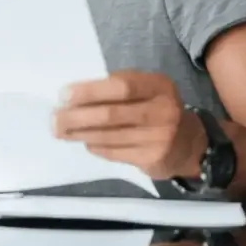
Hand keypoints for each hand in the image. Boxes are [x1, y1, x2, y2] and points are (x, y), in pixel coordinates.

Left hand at [53, 71, 206, 179]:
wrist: (190, 145)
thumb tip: (74, 96)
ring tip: (61, 131)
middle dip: (77, 116)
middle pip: (111, 114)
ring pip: (109, 136)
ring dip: (80, 133)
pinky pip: (114, 152)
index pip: (121, 86)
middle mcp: (163, 111)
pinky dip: (95, 146)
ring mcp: (160, 138)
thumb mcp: (147, 91)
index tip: (63, 95)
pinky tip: (85, 142)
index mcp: (159, 86)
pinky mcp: (152, 159)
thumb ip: (119, 89)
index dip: (90, 91)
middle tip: (55, 118)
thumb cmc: (157, 109)